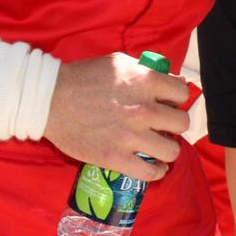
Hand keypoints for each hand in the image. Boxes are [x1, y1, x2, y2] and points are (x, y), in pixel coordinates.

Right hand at [44, 52, 189, 180]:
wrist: (52, 98)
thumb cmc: (87, 76)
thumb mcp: (121, 62)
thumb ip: (148, 71)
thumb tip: (175, 81)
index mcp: (146, 81)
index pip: (183, 93)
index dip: (177, 99)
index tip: (169, 104)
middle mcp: (144, 109)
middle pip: (181, 123)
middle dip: (174, 124)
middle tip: (163, 126)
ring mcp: (130, 136)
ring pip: (172, 151)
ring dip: (168, 150)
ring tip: (159, 147)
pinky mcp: (115, 158)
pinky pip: (150, 173)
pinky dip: (156, 172)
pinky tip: (153, 166)